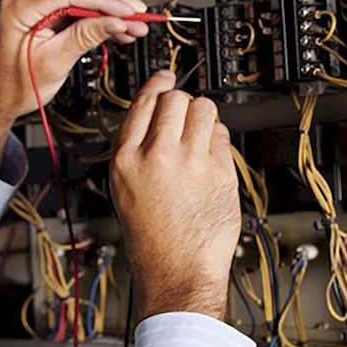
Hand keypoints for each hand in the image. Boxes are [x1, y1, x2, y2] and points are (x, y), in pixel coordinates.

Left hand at [0, 0, 147, 174]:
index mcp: (17, 6)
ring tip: (132, 25)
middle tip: (138, 14)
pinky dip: (95, 12)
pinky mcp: (38, 7)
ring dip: (108, 4)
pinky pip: (73, 0)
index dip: (107, 0)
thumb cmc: (11, 86)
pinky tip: (116, 25)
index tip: (131, 11)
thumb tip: (117, 21)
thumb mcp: (53, 63)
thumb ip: (86, 37)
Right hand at [110, 70, 240, 321]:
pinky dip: (218, 139)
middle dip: (181, 101)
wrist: (177, 269)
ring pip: (203, 108)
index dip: (156, 84)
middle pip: (175, 98)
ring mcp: (190, 162)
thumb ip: (136, 150)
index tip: (164, 77)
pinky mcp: (220, 171)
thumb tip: (156, 114)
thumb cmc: (151, 237)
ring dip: (202, 115)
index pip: (142, 103)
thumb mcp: (124, 189)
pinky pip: (222, 135)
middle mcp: (156, 156)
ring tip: (198, 135)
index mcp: (125, 160)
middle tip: (183, 114)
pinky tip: (210, 158)